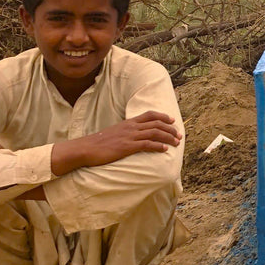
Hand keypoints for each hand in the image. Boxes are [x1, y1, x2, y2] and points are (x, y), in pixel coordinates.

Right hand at [52, 111, 181, 174]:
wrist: (86, 148)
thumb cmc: (99, 143)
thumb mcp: (114, 133)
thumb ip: (125, 132)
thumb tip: (133, 137)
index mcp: (128, 122)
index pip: (149, 114)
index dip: (162, 116)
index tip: (172, 120)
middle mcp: (131, 127)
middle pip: (156, 123)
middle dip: (170, 129)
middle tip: (179, 135)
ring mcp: (129, 136)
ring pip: (154, 133)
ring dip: (168, 137)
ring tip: (176, 142)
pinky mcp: (127, 147)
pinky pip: (146, 144)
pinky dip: (158, 146)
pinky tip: (165, 150)